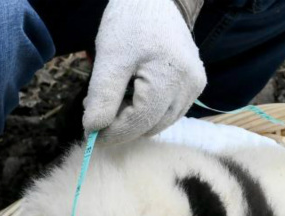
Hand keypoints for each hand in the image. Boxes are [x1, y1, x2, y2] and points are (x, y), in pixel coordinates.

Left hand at [83, 0, 206, 142]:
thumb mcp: (110, 58)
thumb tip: (93, 131)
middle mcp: (189, 87)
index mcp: (171, 78)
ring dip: (134, 120)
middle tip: (96, 108)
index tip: (89, 133)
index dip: (113, 133)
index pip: (139, 123)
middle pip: (150, 126)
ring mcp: (194, 87)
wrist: (156, 0)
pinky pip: (168, 111)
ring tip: (114, 97)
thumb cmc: (130, 23)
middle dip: (121, 125)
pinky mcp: (194, 85)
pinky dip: (147, 112)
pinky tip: (131, 94)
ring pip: (159, 123)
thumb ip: (102, 97)